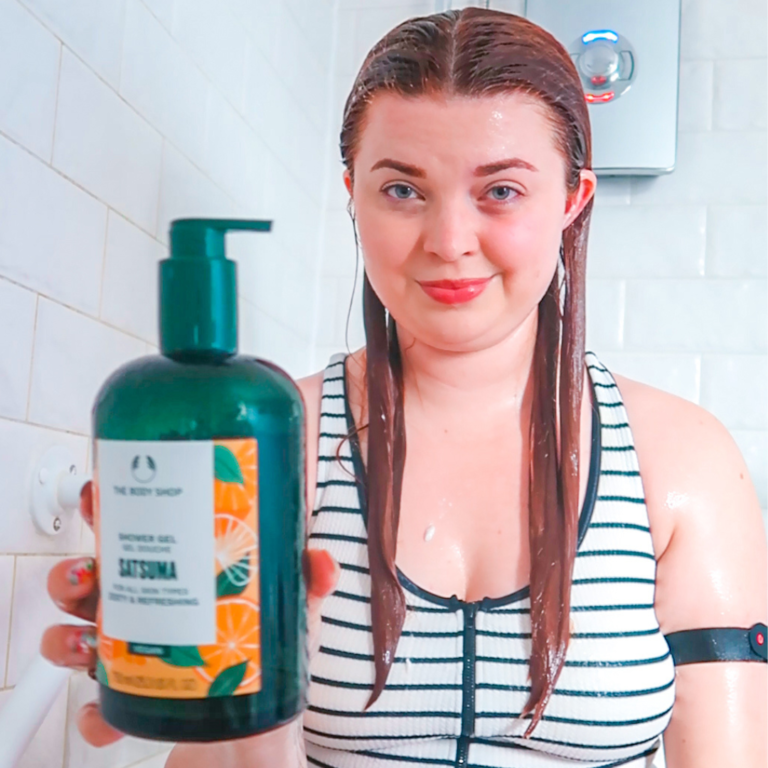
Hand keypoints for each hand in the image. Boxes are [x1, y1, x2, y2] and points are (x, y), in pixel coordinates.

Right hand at [41, 480, 339, 763]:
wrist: (257, 737)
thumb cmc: (268, 666)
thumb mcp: (292, 616)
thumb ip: (308, 584)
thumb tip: (321, 562)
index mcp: (180, 582)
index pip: (141, 539)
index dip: (113, 516)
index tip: (103, 499)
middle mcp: (152, 615)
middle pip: (96, 584)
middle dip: (75, 574)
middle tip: (87, 576)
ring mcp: (137, 659)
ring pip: (79, 638)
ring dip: (68, 637)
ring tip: (87, 642)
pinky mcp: (132, 706)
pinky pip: (98, 708)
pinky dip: (94, 712)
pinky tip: (107, 711)